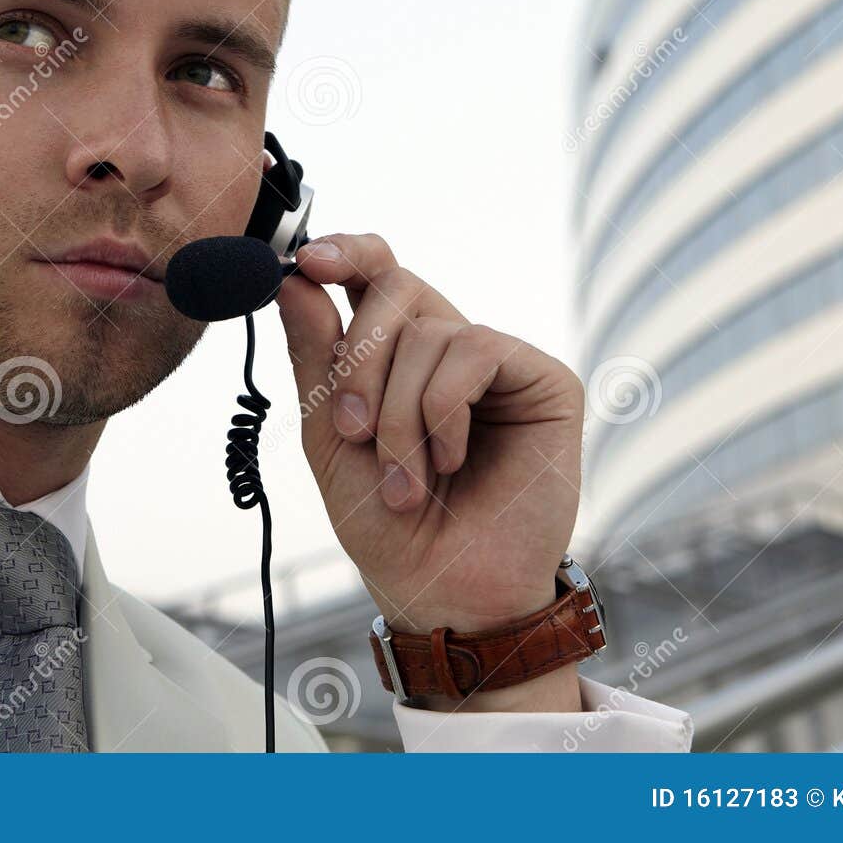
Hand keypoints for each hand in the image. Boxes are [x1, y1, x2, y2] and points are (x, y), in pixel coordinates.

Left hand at [275, 233, 584, 709]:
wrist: (441, 591)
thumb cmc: (388, 524)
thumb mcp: (329, 434)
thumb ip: (316, 353)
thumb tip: (296, 275)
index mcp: (396, 353)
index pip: (375, 272)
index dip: (344, 251)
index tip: (305, 260)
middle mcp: (448, 347)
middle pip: (394, 285)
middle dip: (357, 359)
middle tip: (351, 431)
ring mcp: (499, 362)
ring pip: (429, 328)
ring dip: (398, 413)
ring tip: (407, 480)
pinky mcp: (545, 380)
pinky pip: (474, 350)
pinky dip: (443, 411)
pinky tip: (452, 460)